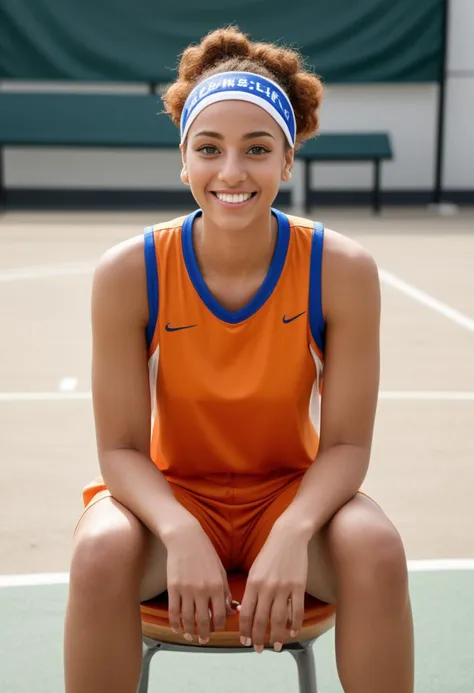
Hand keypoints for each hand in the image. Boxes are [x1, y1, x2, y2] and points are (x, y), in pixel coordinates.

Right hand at [165, 520, 234, 643]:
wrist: (185, 538)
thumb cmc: (205, 553)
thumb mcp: (220, 571)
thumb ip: (225, 592)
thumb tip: (229, 611)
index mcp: (217, 586)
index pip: (219, 615)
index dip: (218, 626)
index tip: (216, 630)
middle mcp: (202, 590)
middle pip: (203, 621)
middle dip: (204, 634)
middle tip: (204, 640)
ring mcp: (186, 590)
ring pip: (188, 619)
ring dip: (190, 631)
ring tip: (191, 635)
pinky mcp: (173, 588)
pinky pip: (174, 611)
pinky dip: (175, 623)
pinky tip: (177, 628)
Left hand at [239, 524, 307, 651]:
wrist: (288, 536)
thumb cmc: (270, 554)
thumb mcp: (254, 570)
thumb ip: (250, 591)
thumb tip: (245, 612)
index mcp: (253, 583)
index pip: (246, 614)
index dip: (245, 630)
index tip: (245, 641)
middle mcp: (267, 587)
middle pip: (261, 620)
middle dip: (258, 638)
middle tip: (258, 649)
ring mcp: (283, 588)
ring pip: (279, 620)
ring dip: (276, 636)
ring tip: (275, 646)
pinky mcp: (298, 587)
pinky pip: (297, 611)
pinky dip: (295, 624)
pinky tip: (292, 632)